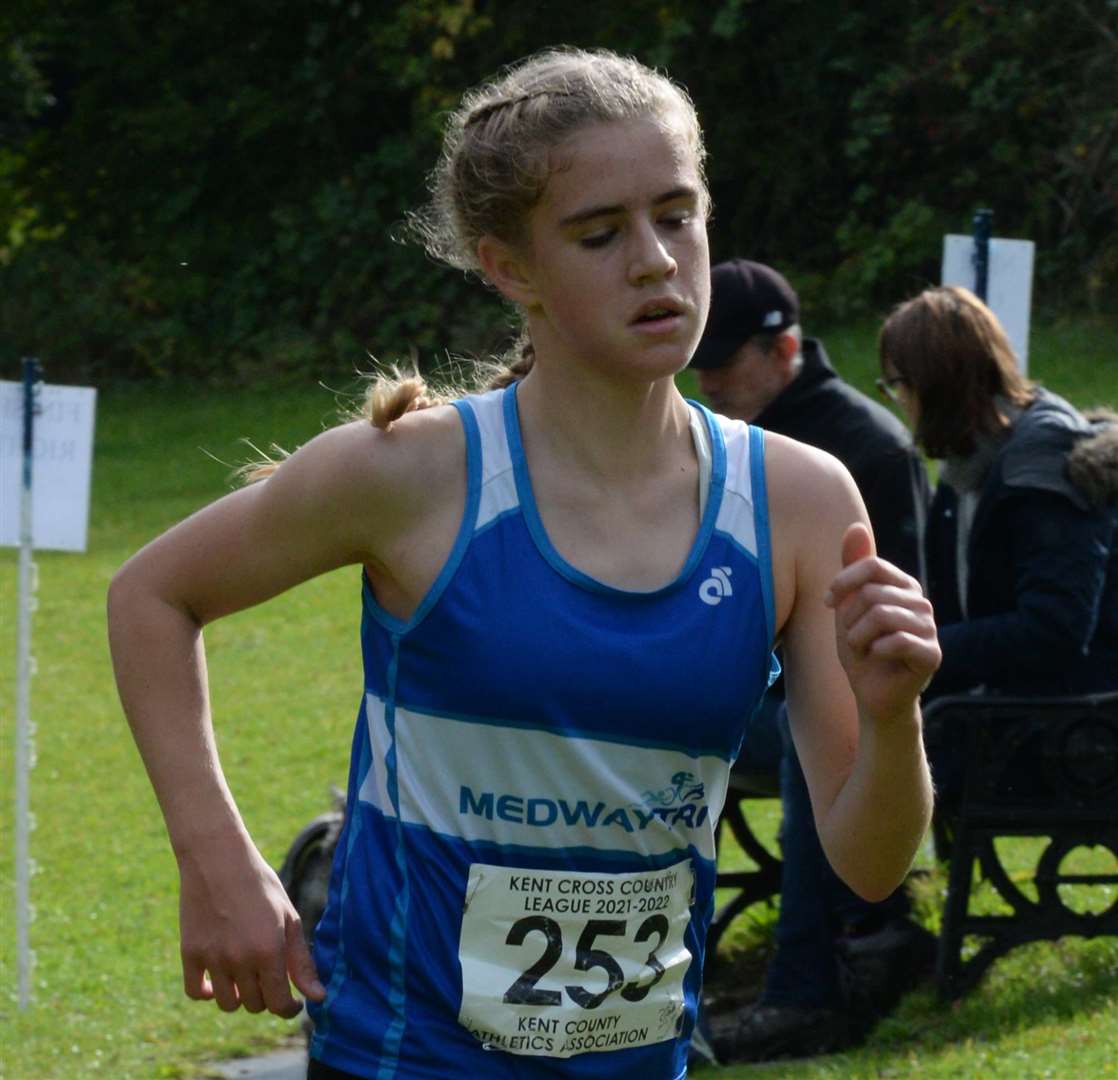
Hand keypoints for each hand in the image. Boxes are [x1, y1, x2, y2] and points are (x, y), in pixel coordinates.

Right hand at [178, 836, 324, 1017]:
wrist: (218, 859)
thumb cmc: (260, 885)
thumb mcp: (288, 917)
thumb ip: (301, 961)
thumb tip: (318, 997)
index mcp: (269, 951)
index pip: (278, 1004)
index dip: (289, 1009)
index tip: (293, 1003)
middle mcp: (240, 960)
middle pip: (254, 1005)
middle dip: (267, 997)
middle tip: (269, 976)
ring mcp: (212, 958)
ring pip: (227, 1004)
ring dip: (240, 996)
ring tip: (247, 975)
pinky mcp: (190, 953)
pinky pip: (195, 993)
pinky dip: (207, 993)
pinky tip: (218, 981)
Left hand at [825, 522, 940, 722]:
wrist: (872, 693)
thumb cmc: (861, 648)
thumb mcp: (848, 605)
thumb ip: (853, 567)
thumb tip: (855, 526)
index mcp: (902, 585)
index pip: (872, 565)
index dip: (843, 582)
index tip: (828, 602)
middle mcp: (921, 602)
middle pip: (872, 593)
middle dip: (850, 618)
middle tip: (853, 638)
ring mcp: (930, 627)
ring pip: (881, 615)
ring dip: (859, 637)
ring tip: (863, 649)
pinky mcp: (932, 654)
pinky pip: (896, 641)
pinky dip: (875, 651)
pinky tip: (877, 659)